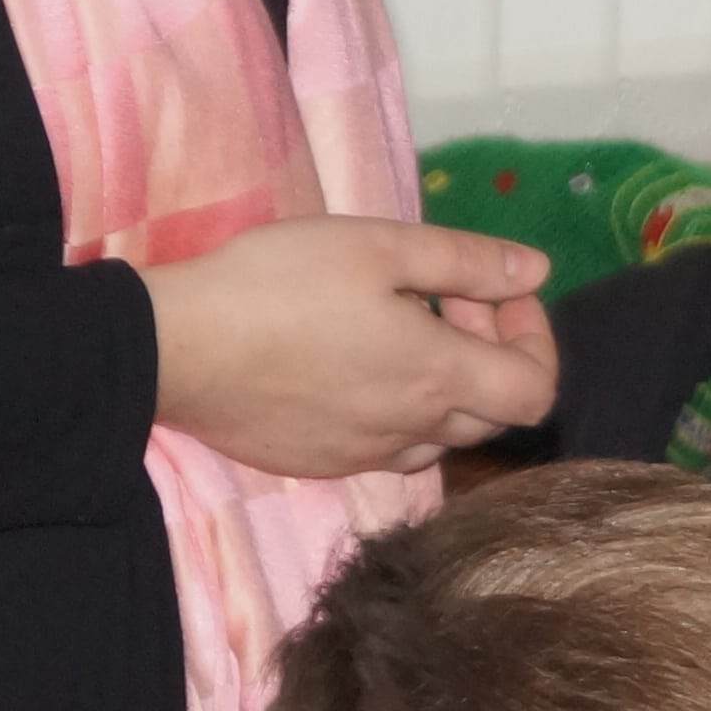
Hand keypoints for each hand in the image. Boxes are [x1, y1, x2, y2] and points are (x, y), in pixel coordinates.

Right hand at [142, 215, 556, 481]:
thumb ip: (466, 260)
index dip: (535, 340)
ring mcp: (363, 457)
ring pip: (436, 435)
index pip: (535, 390)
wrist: (175, 350)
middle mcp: (410, 431)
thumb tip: (536, 271)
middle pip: (493, 415)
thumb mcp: (378, 246)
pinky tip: (347, 363)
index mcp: (437, 377)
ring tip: (394, 327)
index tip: (496, 294)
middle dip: (489, 352)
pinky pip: (384, 446)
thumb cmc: (278, 283)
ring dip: (442, 384)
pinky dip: (393, 408)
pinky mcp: (319, 464)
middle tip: (444, 298)